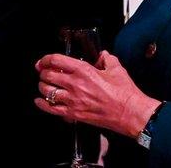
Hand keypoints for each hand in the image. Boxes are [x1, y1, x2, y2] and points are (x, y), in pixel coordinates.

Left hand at [34, 50, 161, 137]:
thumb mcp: (116, 68)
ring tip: (44, 85)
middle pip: (48, 75)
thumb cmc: (124, 93)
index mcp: (84, 70)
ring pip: (47, 91)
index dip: (46, 59)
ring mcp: (73, 100)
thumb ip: (106, 58)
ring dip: (43, 87)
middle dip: (43, 72)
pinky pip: (51, 109)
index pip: (56, 60)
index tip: (44, 61)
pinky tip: (40, 101)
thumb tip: (102, 55)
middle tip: (44, 72)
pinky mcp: (74, 114)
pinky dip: (43, 104)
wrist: (130, 113)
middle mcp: (75, 84)